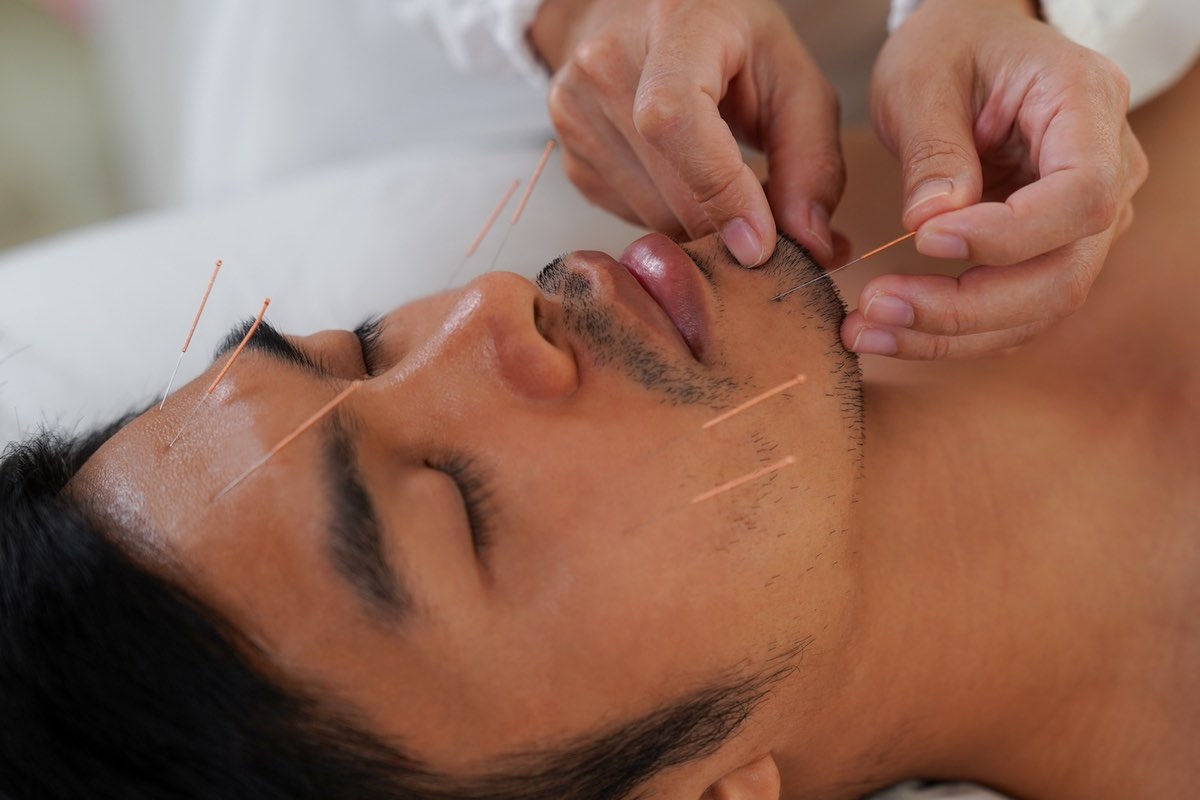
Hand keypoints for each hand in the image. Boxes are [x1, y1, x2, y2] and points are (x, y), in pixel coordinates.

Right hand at [531, 0, 843, 266]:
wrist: (644, 23)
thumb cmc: (728, 44)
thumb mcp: (791, 80)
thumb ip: (812, 160)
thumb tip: (811, 245)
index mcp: (674, 25)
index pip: (675, 119)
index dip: (720, 190)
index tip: (760, 242)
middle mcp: (605, 64)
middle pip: (670, 187)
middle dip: (729, 227)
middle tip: (770, 231)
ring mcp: (575, 113)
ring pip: (652, 217)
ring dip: (704, 229)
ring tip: (732, 199)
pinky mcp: (571, 159)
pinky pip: (631, 220)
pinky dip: (672, 221)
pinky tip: (688, 186)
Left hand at [843, 0, 1147, 358]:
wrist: (971, 45)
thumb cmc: (951, 45)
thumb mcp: (922, 76)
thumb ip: (932, 148)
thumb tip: (931, 224)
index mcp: (1087, 105)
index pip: (1080, 196)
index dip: (1007, 234)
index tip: (925, 239)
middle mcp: (1110, 169)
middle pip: (1063, 273)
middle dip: (966, 307)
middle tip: (876, 308)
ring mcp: (1085, 220)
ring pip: (1039, 307)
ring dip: (950, 333)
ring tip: (867, 329)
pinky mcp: (1049, 250)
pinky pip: (1014, 311)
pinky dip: (952, 331)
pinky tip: (890, 329)